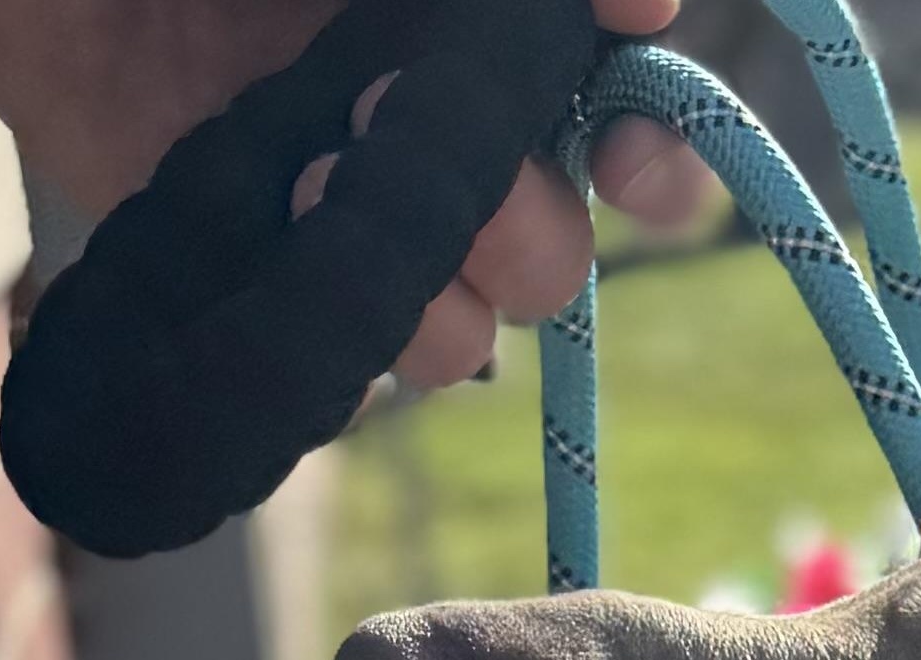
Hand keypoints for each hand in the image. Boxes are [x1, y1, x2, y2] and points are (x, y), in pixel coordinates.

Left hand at [0, 1, 721, 395]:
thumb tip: (652, 1)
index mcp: (475, 35)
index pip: (623, 122)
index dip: (656, 159)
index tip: (628, 160)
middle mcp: (427, 128)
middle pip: (556, 248)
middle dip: (524, 226)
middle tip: (435, 154)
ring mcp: (345, 210)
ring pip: (474, 324)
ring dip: (437, 282)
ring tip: (328, 182)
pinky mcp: (264, 275)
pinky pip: (365, 363)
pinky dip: (354, 321)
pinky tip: (291, 225)